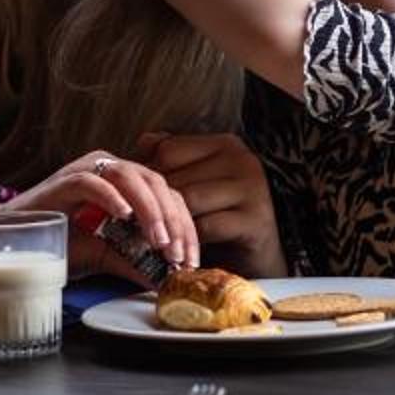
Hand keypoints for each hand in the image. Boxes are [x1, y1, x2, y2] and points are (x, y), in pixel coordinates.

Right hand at [6, 149, 201, 276]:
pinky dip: (111, 196)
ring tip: (158, 239)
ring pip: (131, 176)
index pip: (169, 196)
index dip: (185, 226)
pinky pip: (93, 180)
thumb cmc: (60, 243)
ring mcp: (89, 170)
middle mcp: (112, 169)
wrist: (16, 240)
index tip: (190, 260)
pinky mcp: (65, 180)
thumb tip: (166, 281)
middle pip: (157, 183)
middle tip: (177, 253)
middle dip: (173, 220)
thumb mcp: (106, 256)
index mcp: (128, 184)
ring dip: (149, 208)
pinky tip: (124, 217)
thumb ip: (134, 262)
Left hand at [136, 131, 282, 278]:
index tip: (135, 194)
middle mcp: (241, 161)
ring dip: (170, 222)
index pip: (168, 149)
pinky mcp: (255, 220)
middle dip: (155, 202)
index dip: (146, 173)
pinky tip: (182, 247)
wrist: (259, 252)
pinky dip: (189, 238)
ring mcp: (252, 189)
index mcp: (224, 145)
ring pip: (189, 200)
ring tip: (155, 235)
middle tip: (137, 222)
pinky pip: (207, 227)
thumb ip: (174, 159)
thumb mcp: (198, 181)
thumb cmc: (222, 213)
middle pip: (177, 177)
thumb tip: (143, 142)